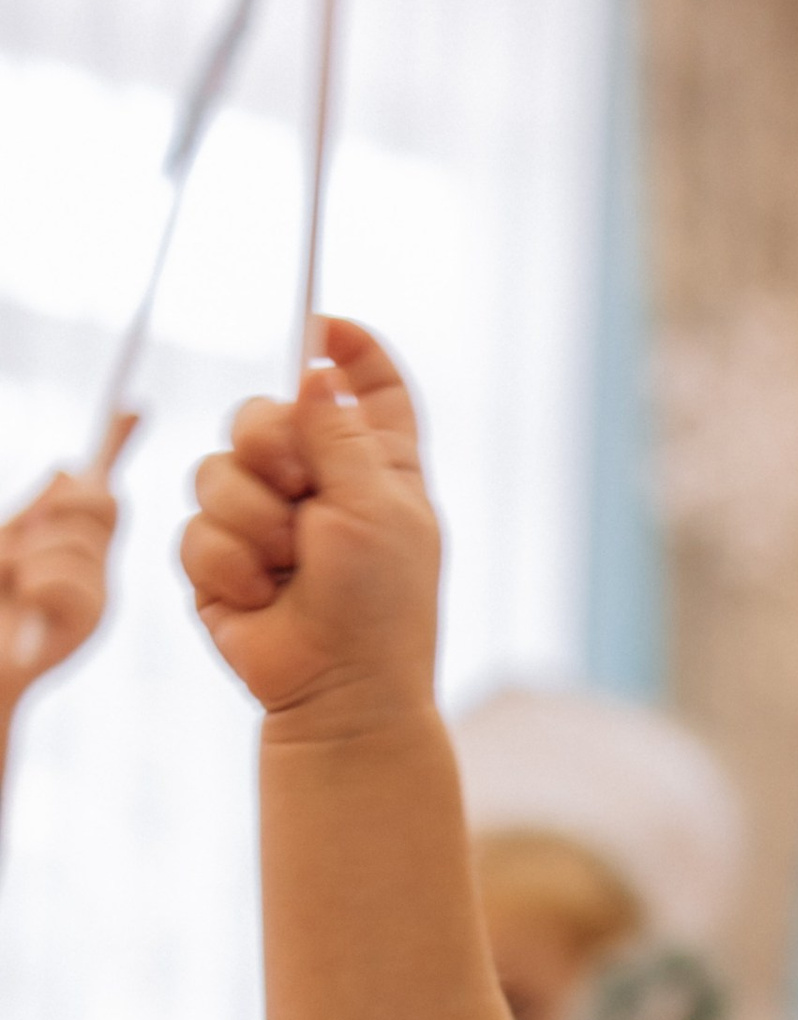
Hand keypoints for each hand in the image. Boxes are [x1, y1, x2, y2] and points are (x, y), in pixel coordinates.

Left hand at [0, 418, 133, 694]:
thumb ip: (32, 512)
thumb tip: (67, 467)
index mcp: (64, 542)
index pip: (96, 486)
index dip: (114, 442)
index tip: (128, 406)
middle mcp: (88, 564)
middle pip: (100, 500)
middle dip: (60, 505)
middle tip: (22, 534)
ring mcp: (93, 593)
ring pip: (76, 541)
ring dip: (25, 557)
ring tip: (7, 586)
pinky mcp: (88, 621)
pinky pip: (69, 578)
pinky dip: (34, 584)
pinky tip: (24, 605)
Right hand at [182, 322, 440, 726]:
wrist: (339, 692)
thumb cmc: (380, 607)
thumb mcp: (376, 507)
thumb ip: (340, 433)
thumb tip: (318, 368)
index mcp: (377, 465)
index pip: (368, 385)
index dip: (347, 348)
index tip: (322, 326)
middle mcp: (319, 484)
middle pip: (261, 411)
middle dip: (267, 443)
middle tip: (298, 488)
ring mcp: (264, 522)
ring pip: (215, 470)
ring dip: (250, 517)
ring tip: (287, 564)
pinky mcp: (220, 561)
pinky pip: (194, 530)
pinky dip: (228, 564)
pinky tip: (262, 597)